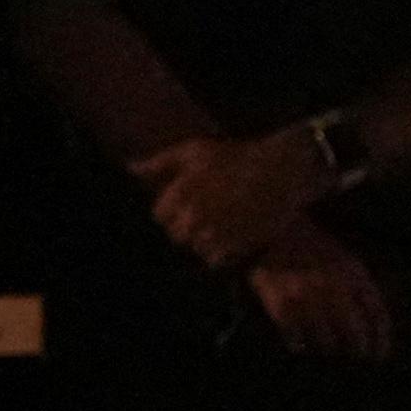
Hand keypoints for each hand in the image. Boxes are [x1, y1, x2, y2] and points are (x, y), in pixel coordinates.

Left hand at [134, 129, 323, 267]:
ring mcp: (215, 232)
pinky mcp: (235, 246)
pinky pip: (215, 258)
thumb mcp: (193, 151)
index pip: (160, 216)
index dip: (173, 210)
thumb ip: (159, 163)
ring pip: (195, 248)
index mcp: (181, 192)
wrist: (281, 171)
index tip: (192, 200)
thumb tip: (129, 168)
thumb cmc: (235, 157)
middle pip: (176, 235)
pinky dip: (222, 249)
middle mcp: (194, 215)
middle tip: (211, 210)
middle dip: (188, 226)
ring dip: (205, 238)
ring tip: (226, 218)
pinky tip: (235, 230)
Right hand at [246, 222, 393, 360]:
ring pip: (327, 342)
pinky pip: (296, 339)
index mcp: (353, 273)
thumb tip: (373, 327)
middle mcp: (333, 287)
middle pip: (354, 334)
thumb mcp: (344, 259)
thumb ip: (359, 288)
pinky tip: (301, 344)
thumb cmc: (310, 246)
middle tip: (356, 357)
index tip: (379, 355)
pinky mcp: (281, 305)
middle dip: (358, 350)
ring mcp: (307, 298)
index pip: (376, 314)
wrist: (270, 228)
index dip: (380, 339)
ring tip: (328, 348)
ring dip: (329, 348)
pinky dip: (300, 345)